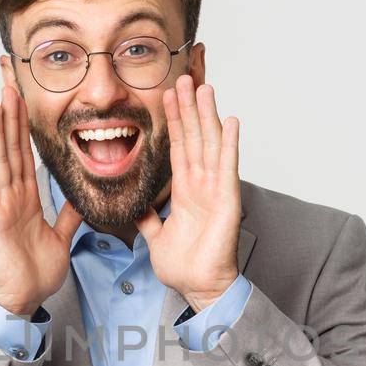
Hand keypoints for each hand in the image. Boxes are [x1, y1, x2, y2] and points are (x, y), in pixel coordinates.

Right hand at [0, 84, 81, 316]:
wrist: (25, 298)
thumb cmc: (36, 272)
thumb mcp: (61, 237)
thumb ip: (68, 216)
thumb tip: (80, 199)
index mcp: (26, 199)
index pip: (25, 155)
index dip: (24, 127)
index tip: (22, 100)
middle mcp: (10, 196)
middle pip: (10, 149)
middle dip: (10, 117)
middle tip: (8, 84)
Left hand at [135, 75, 240, 312]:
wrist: (199, 287)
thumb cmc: (184, 267)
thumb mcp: (155, 238)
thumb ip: (148, 220)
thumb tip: (136, 209)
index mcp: (185, 191)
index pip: (177, 147)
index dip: (173, 121)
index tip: (168, 96)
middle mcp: (201, 184)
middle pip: (194, 137)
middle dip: (188, 108)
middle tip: (184, 78)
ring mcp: (215, 189)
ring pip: (209, 144)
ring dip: (207, 115)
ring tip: (203, 87)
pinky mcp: (227, 198)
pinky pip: (227, 166)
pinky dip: (229, 143)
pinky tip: (230, 121)